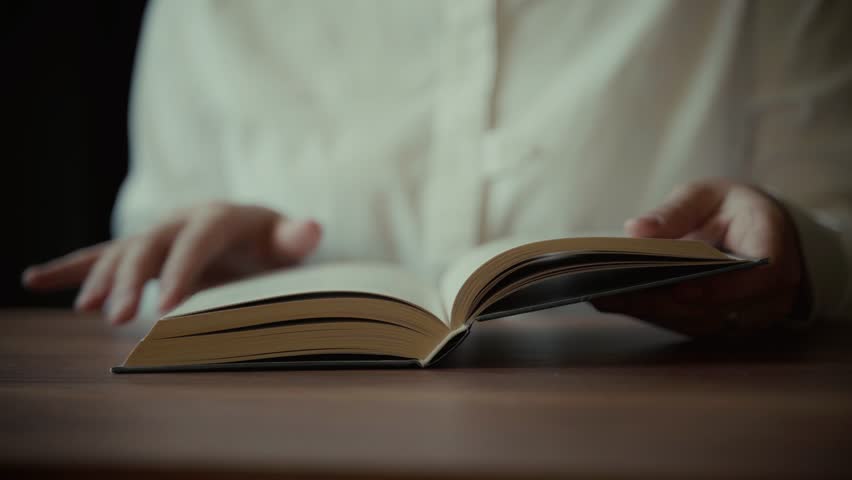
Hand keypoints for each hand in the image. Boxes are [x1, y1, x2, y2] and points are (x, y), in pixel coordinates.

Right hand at [22, 203, 321, 324]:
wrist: (252, 231)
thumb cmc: (272, 244)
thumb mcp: (286, 242)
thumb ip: (295, 238)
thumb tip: (312, 227)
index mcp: (218, 217)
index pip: (194, 242)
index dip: (180, 272)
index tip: (165, 309)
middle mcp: (181, 220)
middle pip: (149, 246)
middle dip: (130, 280)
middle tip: (116, 318)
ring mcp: (158, 234)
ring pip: (122, 252)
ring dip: (101, 279)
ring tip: (88, 310)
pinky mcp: (143, 249)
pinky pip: (102, 254)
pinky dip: (70, 267)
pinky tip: (36, 279)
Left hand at [593, 179, 805, 336]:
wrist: (757, 233)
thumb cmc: (732, 210)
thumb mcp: (708, 195)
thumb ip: (676, 211)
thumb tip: (636, 230)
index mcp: (772, 251)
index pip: (760, 278)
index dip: (721, 289)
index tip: (681, 288)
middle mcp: (764, 295)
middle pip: (715, 309)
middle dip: (662, 301)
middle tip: (614, 288)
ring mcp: (740, 316)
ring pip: (692, 321)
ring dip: (645, 309)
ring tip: (599, 292)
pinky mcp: (713, 324)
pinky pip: (678, 323)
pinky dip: (643, 311)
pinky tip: (607, 299)